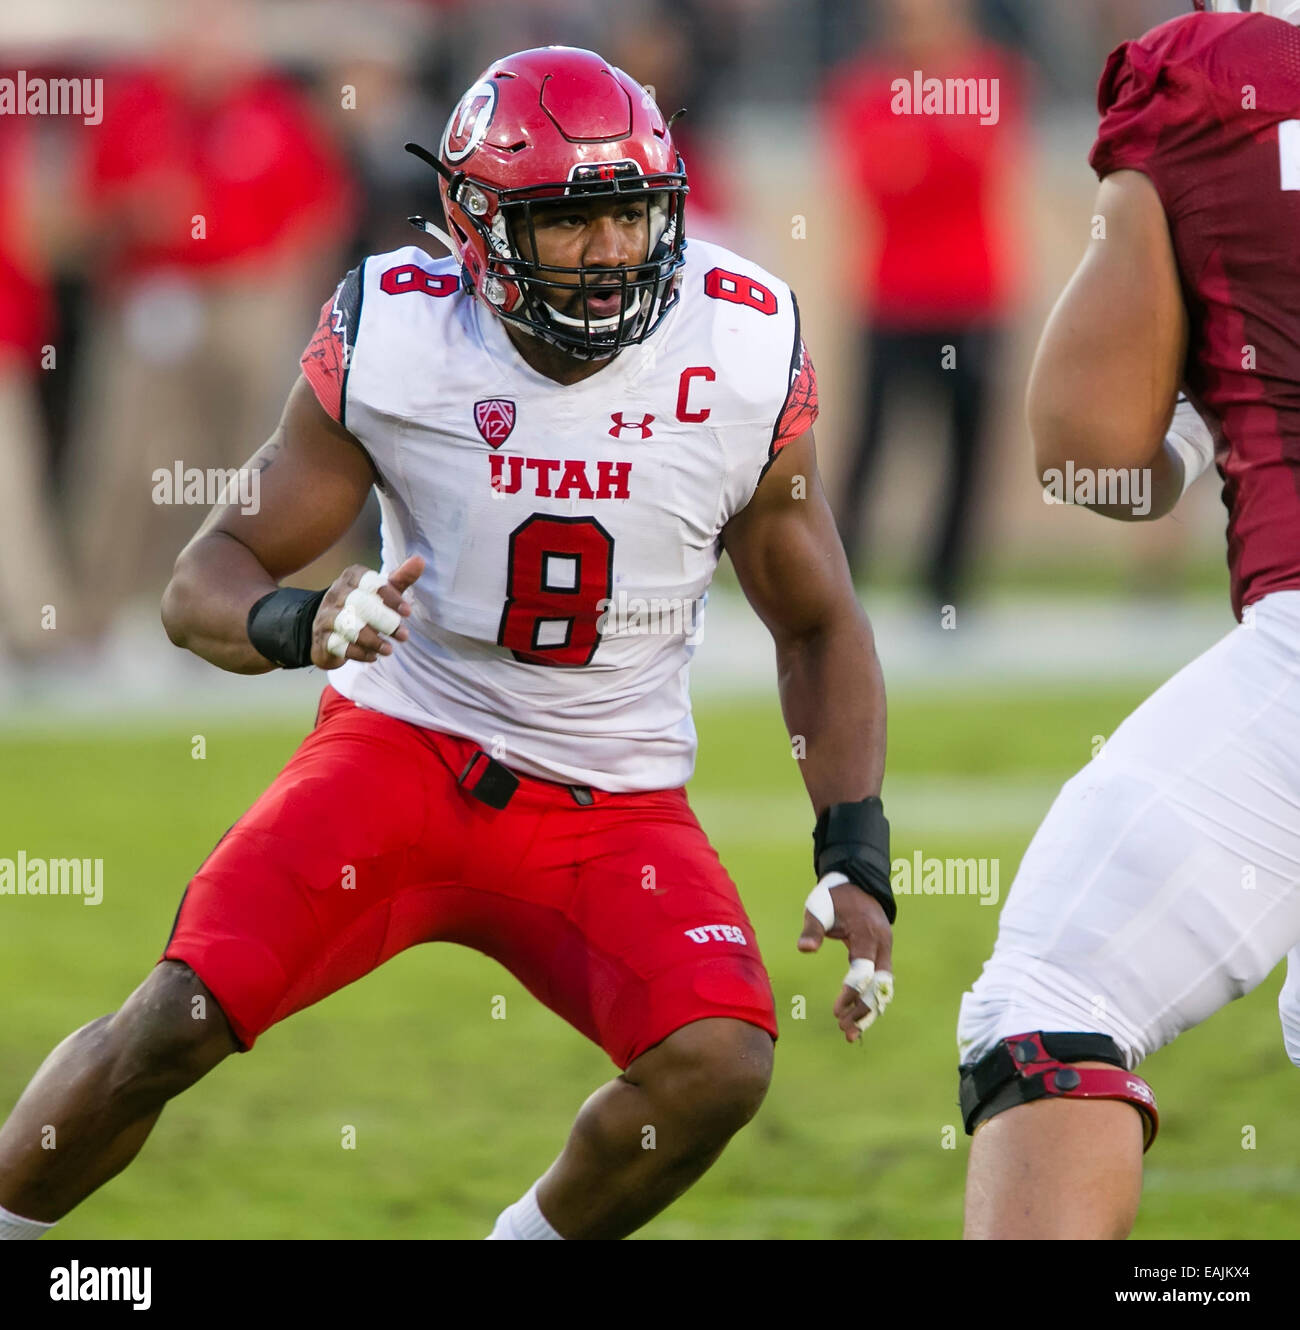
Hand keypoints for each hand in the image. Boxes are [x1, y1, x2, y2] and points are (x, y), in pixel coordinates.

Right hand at [310, 556, 423, 668]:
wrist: (328, 627)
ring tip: (389, 650)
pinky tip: (373, 657)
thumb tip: (420, 560)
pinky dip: (358, 653)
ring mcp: (326, 616)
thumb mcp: (381, 591)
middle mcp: (336, 593)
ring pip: (347, 625)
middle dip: (385, 621)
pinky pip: (338, 645)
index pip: (371, 582)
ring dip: (372, 640)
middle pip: (360, 604)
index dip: (390, 597)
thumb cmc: (362, 605)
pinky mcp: (322, 638)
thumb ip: (400, 579)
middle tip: (404, 635)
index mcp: (352, 577)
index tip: (407, 612)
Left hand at [797, 881, 893, 1043]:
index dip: (851, 993)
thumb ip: (812, 928)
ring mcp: (886, 950)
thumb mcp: (819, 906)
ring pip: (884, 989)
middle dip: (863, 1010)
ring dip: (869, 1011)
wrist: (857, 883)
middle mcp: (882, 946)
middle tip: (844, 1031)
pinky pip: (881, 983)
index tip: (836, 1011)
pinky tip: (858, 1018)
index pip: (863, 972)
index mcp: (868, 935)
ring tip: (851, 1033)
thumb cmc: (834, 896)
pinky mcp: (883, 955)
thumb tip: (804, 949)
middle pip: (879, 987)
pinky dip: (871, 1000)